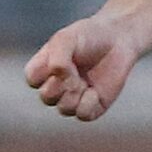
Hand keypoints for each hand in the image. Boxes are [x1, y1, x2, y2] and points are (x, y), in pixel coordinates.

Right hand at [24, 17, 138, 120]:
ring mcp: (73, 98)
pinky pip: (82, 115)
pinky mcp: (91, 107)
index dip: (44, 73)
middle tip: (76, 71)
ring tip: (85, 80)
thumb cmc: (89, 36)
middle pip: (47, 98)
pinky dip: (88, 103)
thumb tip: (60, 78)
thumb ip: (57, 57)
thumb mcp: (67, 39)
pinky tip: (95, 91)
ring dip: (75, 94)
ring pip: (64, 109)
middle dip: (61, 84)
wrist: (118, 40)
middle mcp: (57, 85)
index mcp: (45, 68)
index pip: (32, 80)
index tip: (58, 59)